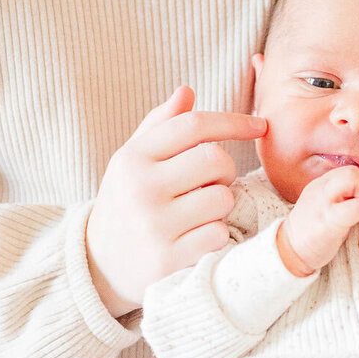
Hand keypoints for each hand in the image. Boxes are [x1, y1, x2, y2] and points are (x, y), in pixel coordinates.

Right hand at [86, 86, 266, 315]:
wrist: (99, 267)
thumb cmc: (125, 203)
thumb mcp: (131, 162)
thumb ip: (159, 126)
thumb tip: (187, 90)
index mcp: (132, 158)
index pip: (193, 125)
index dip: (233, 121)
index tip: (260, 125)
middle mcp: (140, 189)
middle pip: (214, 159)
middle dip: (225, 169)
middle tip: (215, 182)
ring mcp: (154, 226)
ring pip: (222, 199)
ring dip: (221, 204)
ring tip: (200, 212)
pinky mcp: (168, 260)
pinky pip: (218, 234)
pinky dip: (216, 235)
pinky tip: (196, 238)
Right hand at [277, 165, 358, 275]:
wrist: (288, 253)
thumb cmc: (312, 234)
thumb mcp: (325, 207)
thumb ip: (343, 198)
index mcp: (323, 184)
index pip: (353, 172)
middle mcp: (322, 188)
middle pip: (354, 172)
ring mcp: (324, 202)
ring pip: (355, 180)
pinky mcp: (329, 220)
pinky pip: (357, 206)